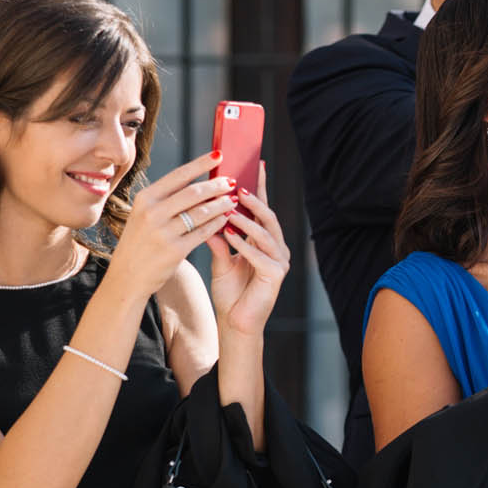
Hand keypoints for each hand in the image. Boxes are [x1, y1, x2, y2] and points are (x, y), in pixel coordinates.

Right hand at [104, 153, 236, 298]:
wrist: (127, 277)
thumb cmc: (140, 243)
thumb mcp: (143, 215)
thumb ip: (165, 200)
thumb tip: (199, 183)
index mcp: (145, 199)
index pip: (179, 175)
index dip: (201, 164)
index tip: (219, 155)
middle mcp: (152, 212)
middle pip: (194, 192)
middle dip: (217, 186)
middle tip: (231, 182)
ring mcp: (163, 232)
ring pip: (202, 212)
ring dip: (222, 204)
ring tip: (232, 201)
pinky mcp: (175, 250)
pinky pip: (204, 232)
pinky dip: (218, 223)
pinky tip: (226, 219)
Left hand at [208, 167, 291, 336]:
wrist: (235, 322)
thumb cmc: (230, 292)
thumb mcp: (221, 259)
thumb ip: (218, 238)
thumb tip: (207, 213)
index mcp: (264, 240)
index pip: (262, 209)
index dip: (259, 187)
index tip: (255, 164)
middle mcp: (276, 247)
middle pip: (268, 217)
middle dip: (254, 200)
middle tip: (238, 187)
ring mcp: (279, 261)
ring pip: (267, 233)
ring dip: (248, 220)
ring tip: (232, 209)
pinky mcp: (276, 275)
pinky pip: (261, 255)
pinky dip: (245, 244)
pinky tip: (231, 236)